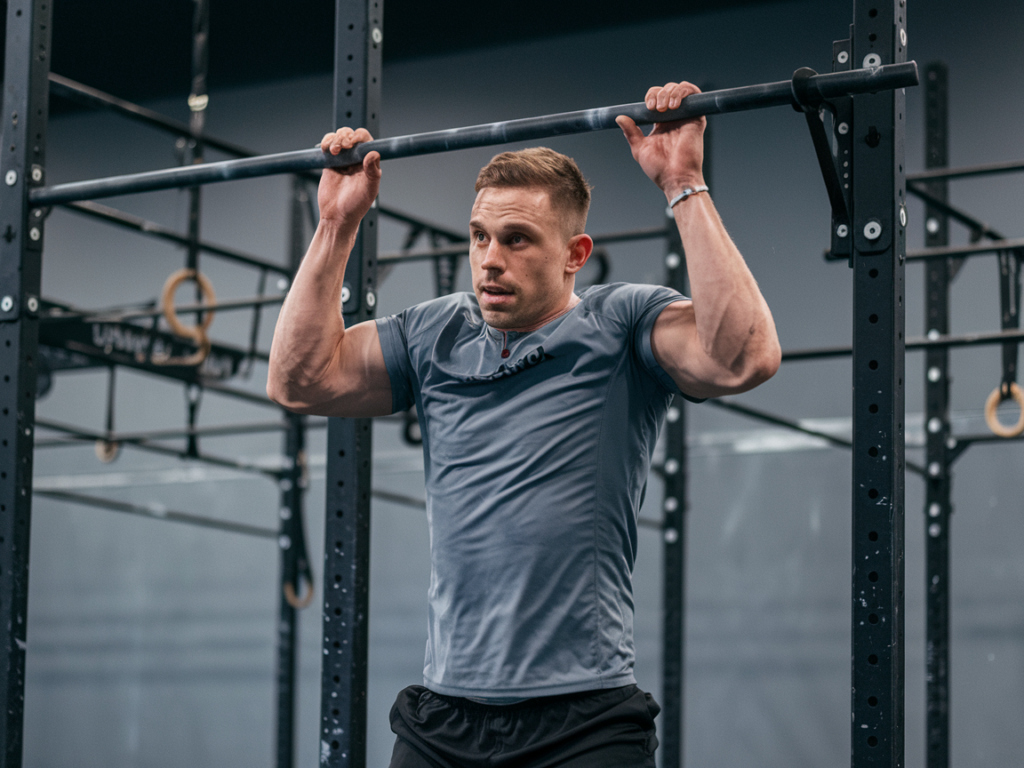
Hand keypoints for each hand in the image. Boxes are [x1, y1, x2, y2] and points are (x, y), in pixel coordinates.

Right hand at [318, 127, 381, 226]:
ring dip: (336, 138)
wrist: (337, 216)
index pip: (367, 141)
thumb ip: (373, 172)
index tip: (353, 141)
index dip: (360, 136)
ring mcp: (343, 160)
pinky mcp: (330, 163)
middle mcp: (357, 160)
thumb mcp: (369, 190)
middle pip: (352, 135)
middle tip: (344, 146)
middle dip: (346, 136)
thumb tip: (374, 153)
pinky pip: (328, 145)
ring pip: (339, 137)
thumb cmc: (356, 206)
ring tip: (334, 150)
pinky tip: (327, 150)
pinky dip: (326, 142)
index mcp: (369, 164)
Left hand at [616, 81, 705, 199]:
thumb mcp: (640, 148)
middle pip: (668, 90)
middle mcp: (674, 117)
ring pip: (680, 89)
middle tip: (654, 107)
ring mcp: (686, 116)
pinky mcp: (697, 118)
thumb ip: (631, 132)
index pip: (657, 97)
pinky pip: (695, 94)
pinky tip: (674, 105)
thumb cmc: (658, 168)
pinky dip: (683, 91)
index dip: (651, 95)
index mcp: (661, 123)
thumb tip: (619, 117)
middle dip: (659, 93)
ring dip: (669, 92)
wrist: (675, 177)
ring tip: (664, 107)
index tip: (646, 106)